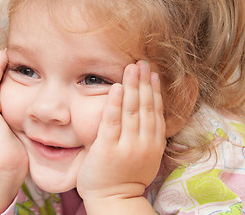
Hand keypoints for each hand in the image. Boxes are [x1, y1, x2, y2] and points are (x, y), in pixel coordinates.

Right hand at [0, 50, 27, 212]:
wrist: (3, 168)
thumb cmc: (19, 158)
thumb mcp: (30, 135)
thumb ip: (37, 126)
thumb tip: (58, 121)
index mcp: (1, 115)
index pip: (8, 89)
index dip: (19, 76)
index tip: (32, 64)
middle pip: (0, 80)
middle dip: (11, 66)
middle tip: (22, 52)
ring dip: (3, 62)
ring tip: (13, 48)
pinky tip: (6, 54)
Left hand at [77, 61, 165, 202]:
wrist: (113, 200)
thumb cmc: (125, 178)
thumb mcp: (144, 157)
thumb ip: (145, 137)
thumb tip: (146, 116)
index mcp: (153, 144)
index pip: (156, 112)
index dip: (155, 91)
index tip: (153, 74)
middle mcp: (143, 143)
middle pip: (146, 107)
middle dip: (144, 83)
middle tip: (143, 62)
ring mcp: (126, 145)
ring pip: (132, 110)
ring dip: (133, 86)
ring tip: (133, 67)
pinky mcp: (108, 148)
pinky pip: (112, 121)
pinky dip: (114, 103)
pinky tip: (116, 87)